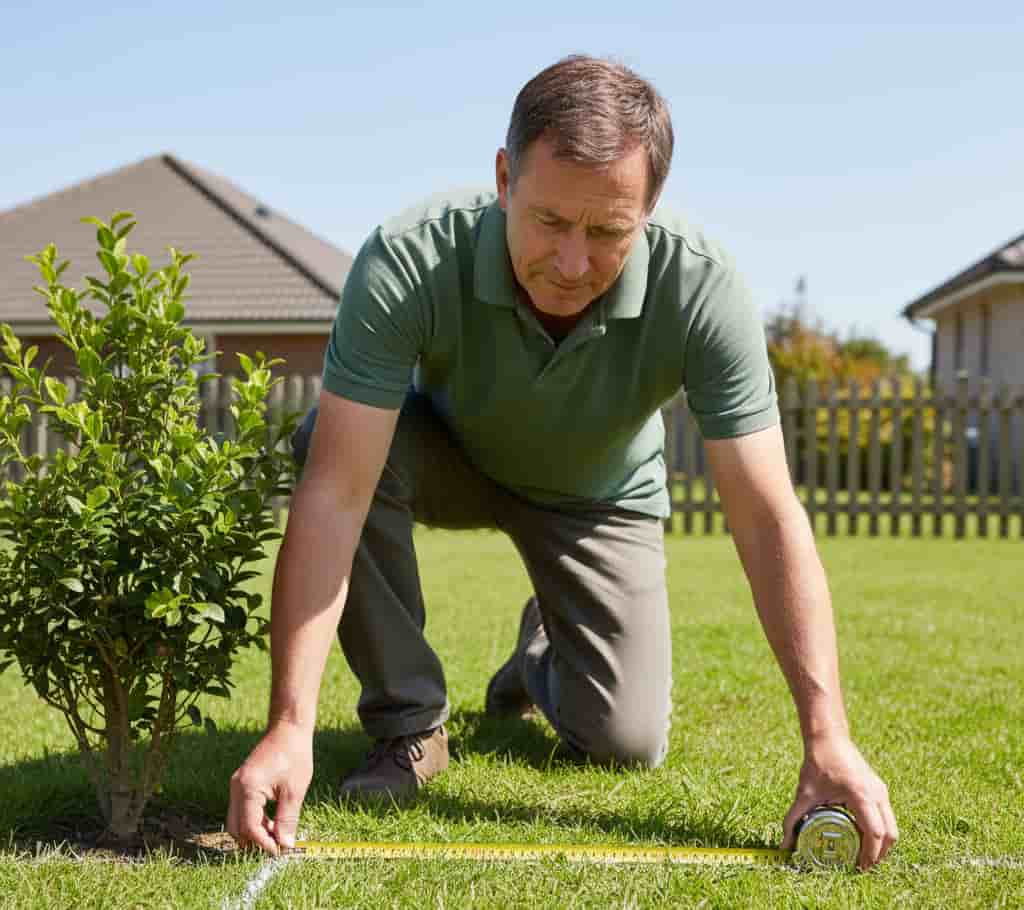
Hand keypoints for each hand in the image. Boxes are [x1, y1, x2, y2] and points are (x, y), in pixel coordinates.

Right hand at [227, 723, 312, 854]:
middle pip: (236, 828)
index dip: (264, 844)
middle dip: (255, 841)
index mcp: (247, 788)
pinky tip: (274, 821)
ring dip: (255, 832)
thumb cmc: (294, 755)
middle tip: (277, 846)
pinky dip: (255, 820)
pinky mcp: (242, 784)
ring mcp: (237, 785)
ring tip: (279, 834)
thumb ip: (288, 819)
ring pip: (238, 820)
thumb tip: (285, 845)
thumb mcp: (294, 790)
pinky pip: (243, 810)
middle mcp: (236, 788)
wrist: (288, 729)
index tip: (280, 851)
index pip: (249, 828)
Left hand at [781, 733, 897, 870]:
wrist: (829, 737)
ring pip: (891, 826)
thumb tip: (785, 844)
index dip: (869, 855)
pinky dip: (880, 831)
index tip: (858, 868)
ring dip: (881, 844)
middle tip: (862, 867)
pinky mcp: (880, 789)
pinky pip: (886, 816)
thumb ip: (793, 819)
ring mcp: (881, 791)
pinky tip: (863, 837)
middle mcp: (877, 794)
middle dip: (878, 854)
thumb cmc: (818, 762)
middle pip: (890, 834)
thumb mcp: (805, 793)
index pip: (874, 833)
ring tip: (863, 856)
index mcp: (861, 795)